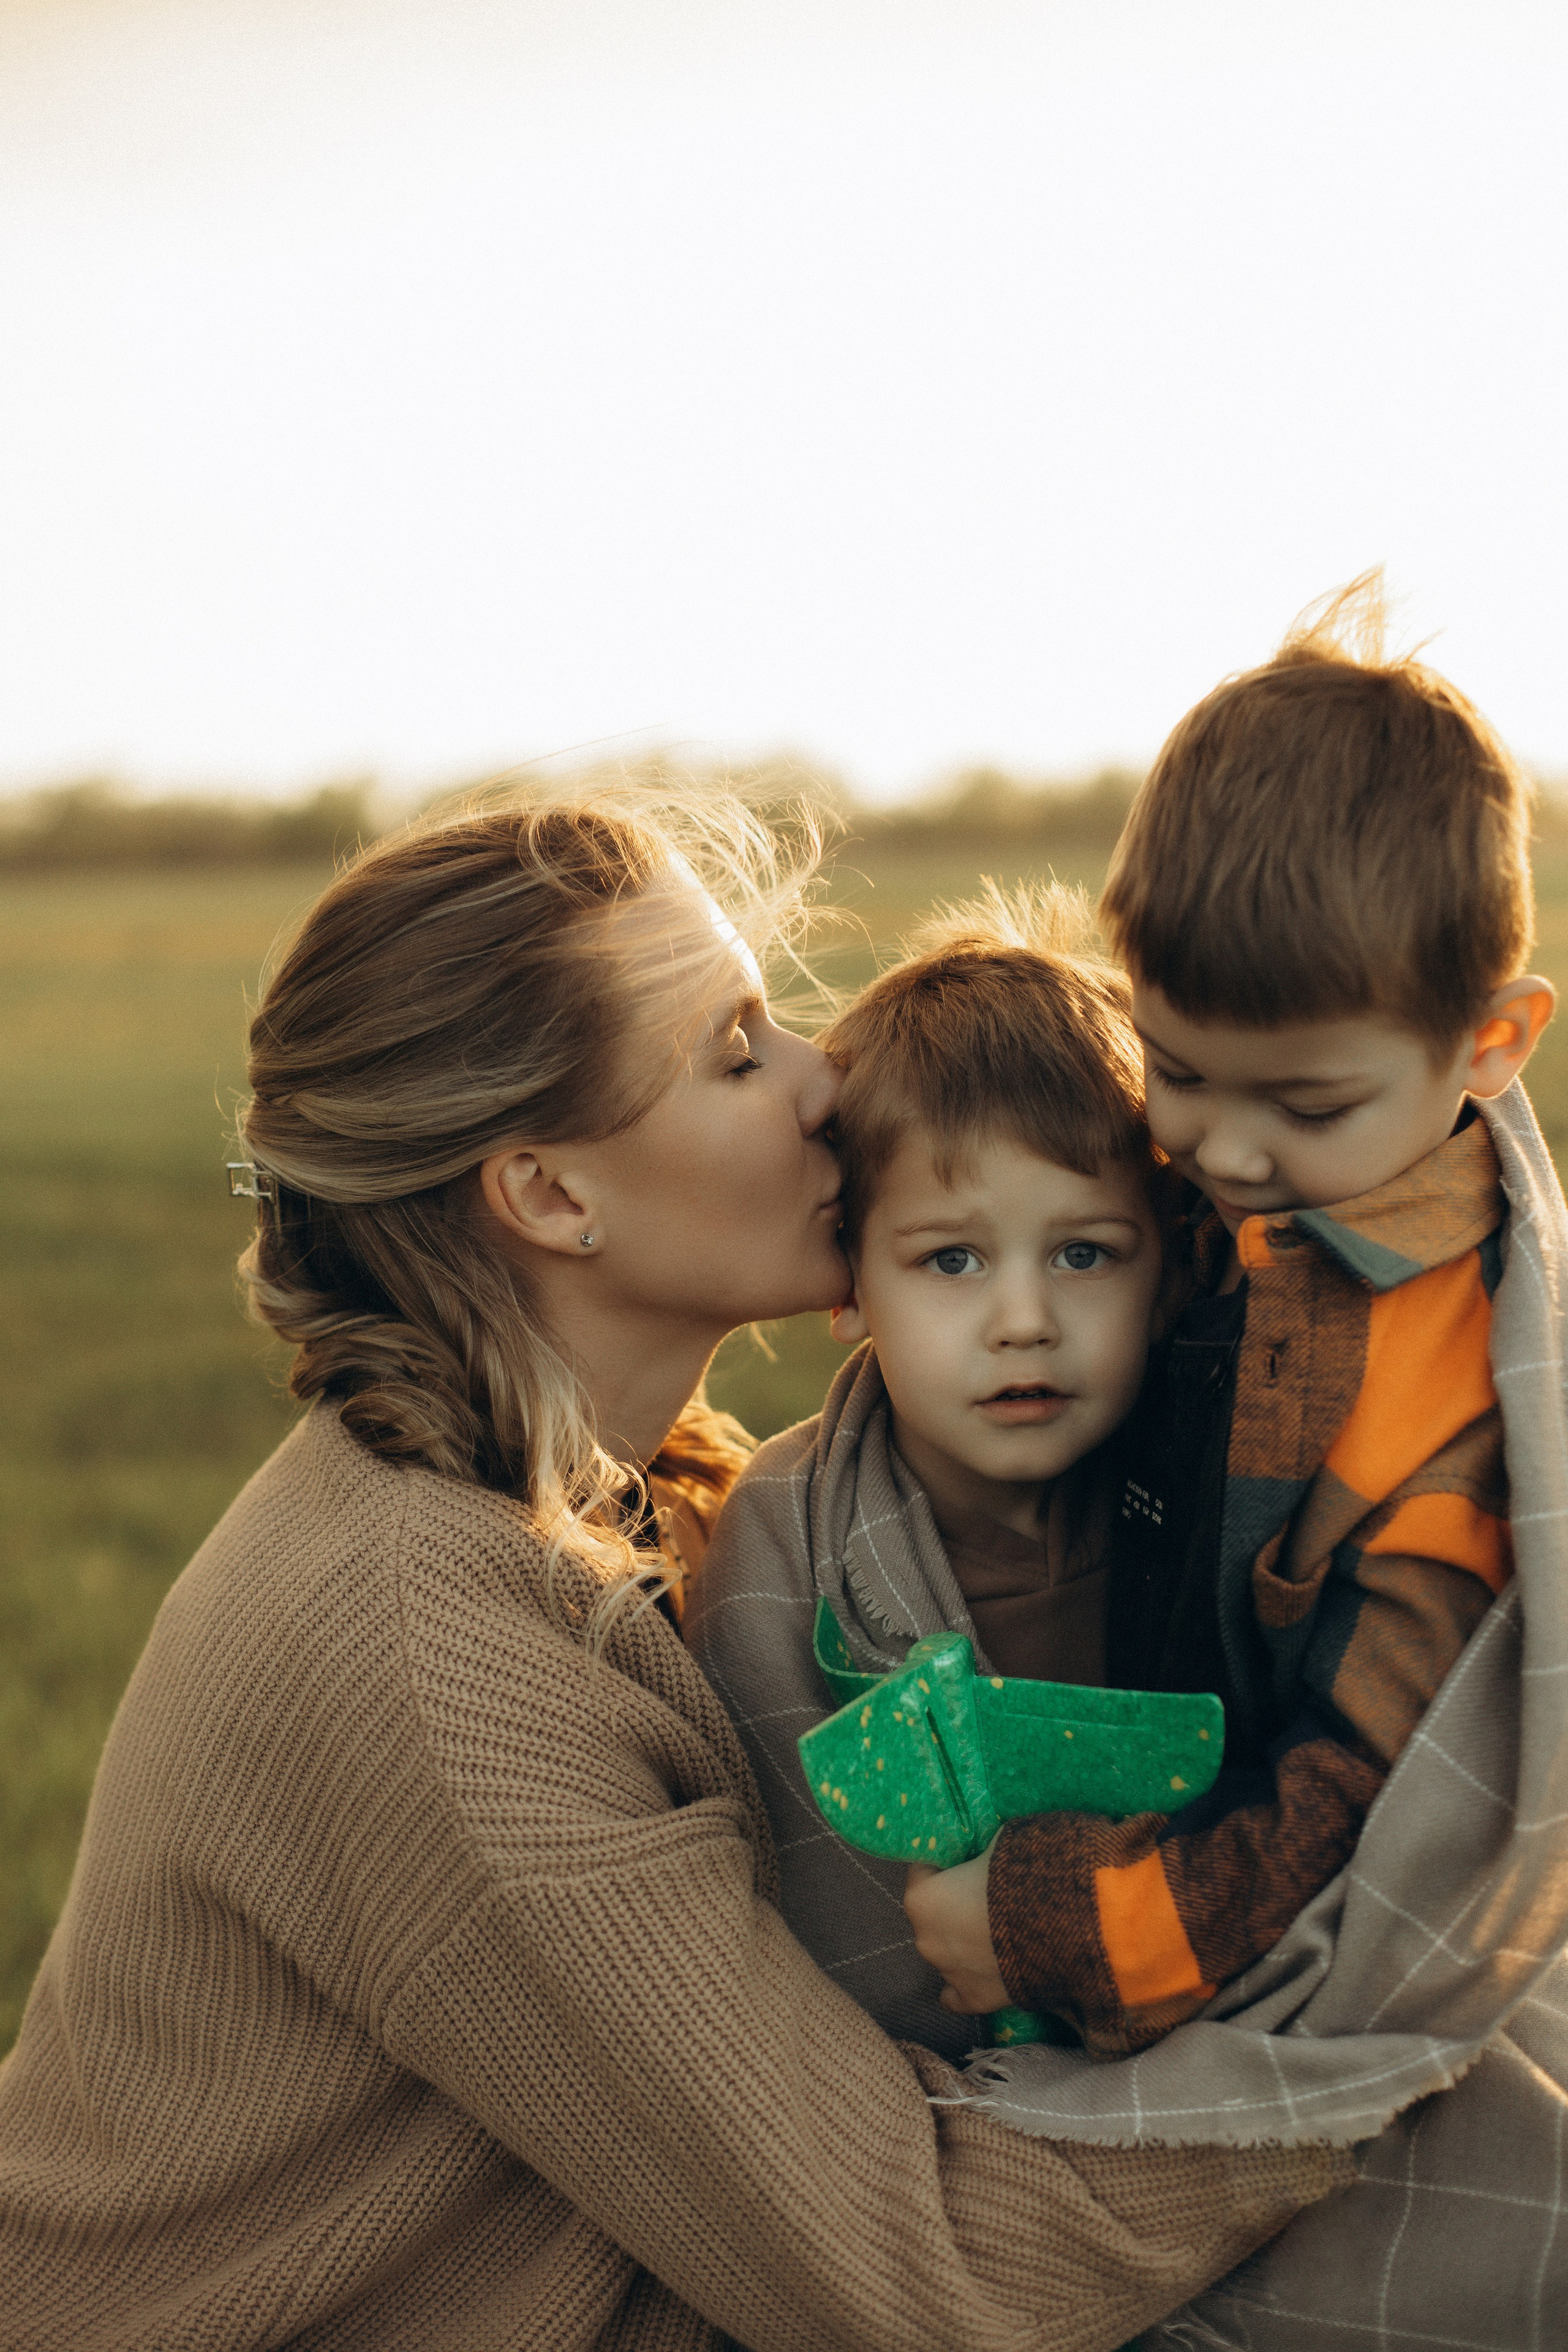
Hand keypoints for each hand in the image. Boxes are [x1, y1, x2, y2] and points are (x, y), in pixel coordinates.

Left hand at [903, 1841, 1009, 2015]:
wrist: (1061, 1925)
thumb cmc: (1021, 1874)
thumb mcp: (997, 1841)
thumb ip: (980, 1850)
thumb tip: (984, 1850)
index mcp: (922, 1898)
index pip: (923, 1870)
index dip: (946, 1862)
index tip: (967, 1859)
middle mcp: (925, 1939)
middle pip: (933, 1914)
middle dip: (954, 1904)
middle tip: (988, 1895)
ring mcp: (948, 1973)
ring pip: (946, 1951)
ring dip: (963, 1941)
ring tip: (999, 1931)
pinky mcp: (974, 1999)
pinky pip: (956, 1995)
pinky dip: (965, 1983)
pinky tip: (980, 1973)